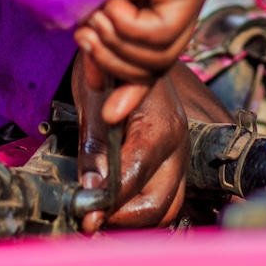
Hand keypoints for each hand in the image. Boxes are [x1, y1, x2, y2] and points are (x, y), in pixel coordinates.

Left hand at [72, 53, 188, 233]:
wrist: (126, 46)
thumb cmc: (109, 67)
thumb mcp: (93, 99)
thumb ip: (94, 145)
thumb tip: (91, 188)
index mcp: (160, 125)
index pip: (136, 177)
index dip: (109, 203)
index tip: (85, 216)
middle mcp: (178, 143)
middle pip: (158, 203)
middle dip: (123, 219)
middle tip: (89, 220)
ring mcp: (180, 152)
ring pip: (165, 206)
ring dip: (133, 218)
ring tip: (100, 215)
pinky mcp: (174, 158)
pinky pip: (164, 195)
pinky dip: (141, 207)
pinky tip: (115, 204)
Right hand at [74, 0, 210, 124]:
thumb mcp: (97, 16)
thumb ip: (108, 55)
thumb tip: (109, 103)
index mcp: (166, 3)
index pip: (156, 63)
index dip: (132, 89)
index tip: (110, 112)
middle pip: (158, 65)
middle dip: (115, 59)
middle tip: (85, 35)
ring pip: (160, 53)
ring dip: (117, 40)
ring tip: (95, 13)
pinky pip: (161, 32)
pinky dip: (129, 24)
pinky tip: (113, 2)